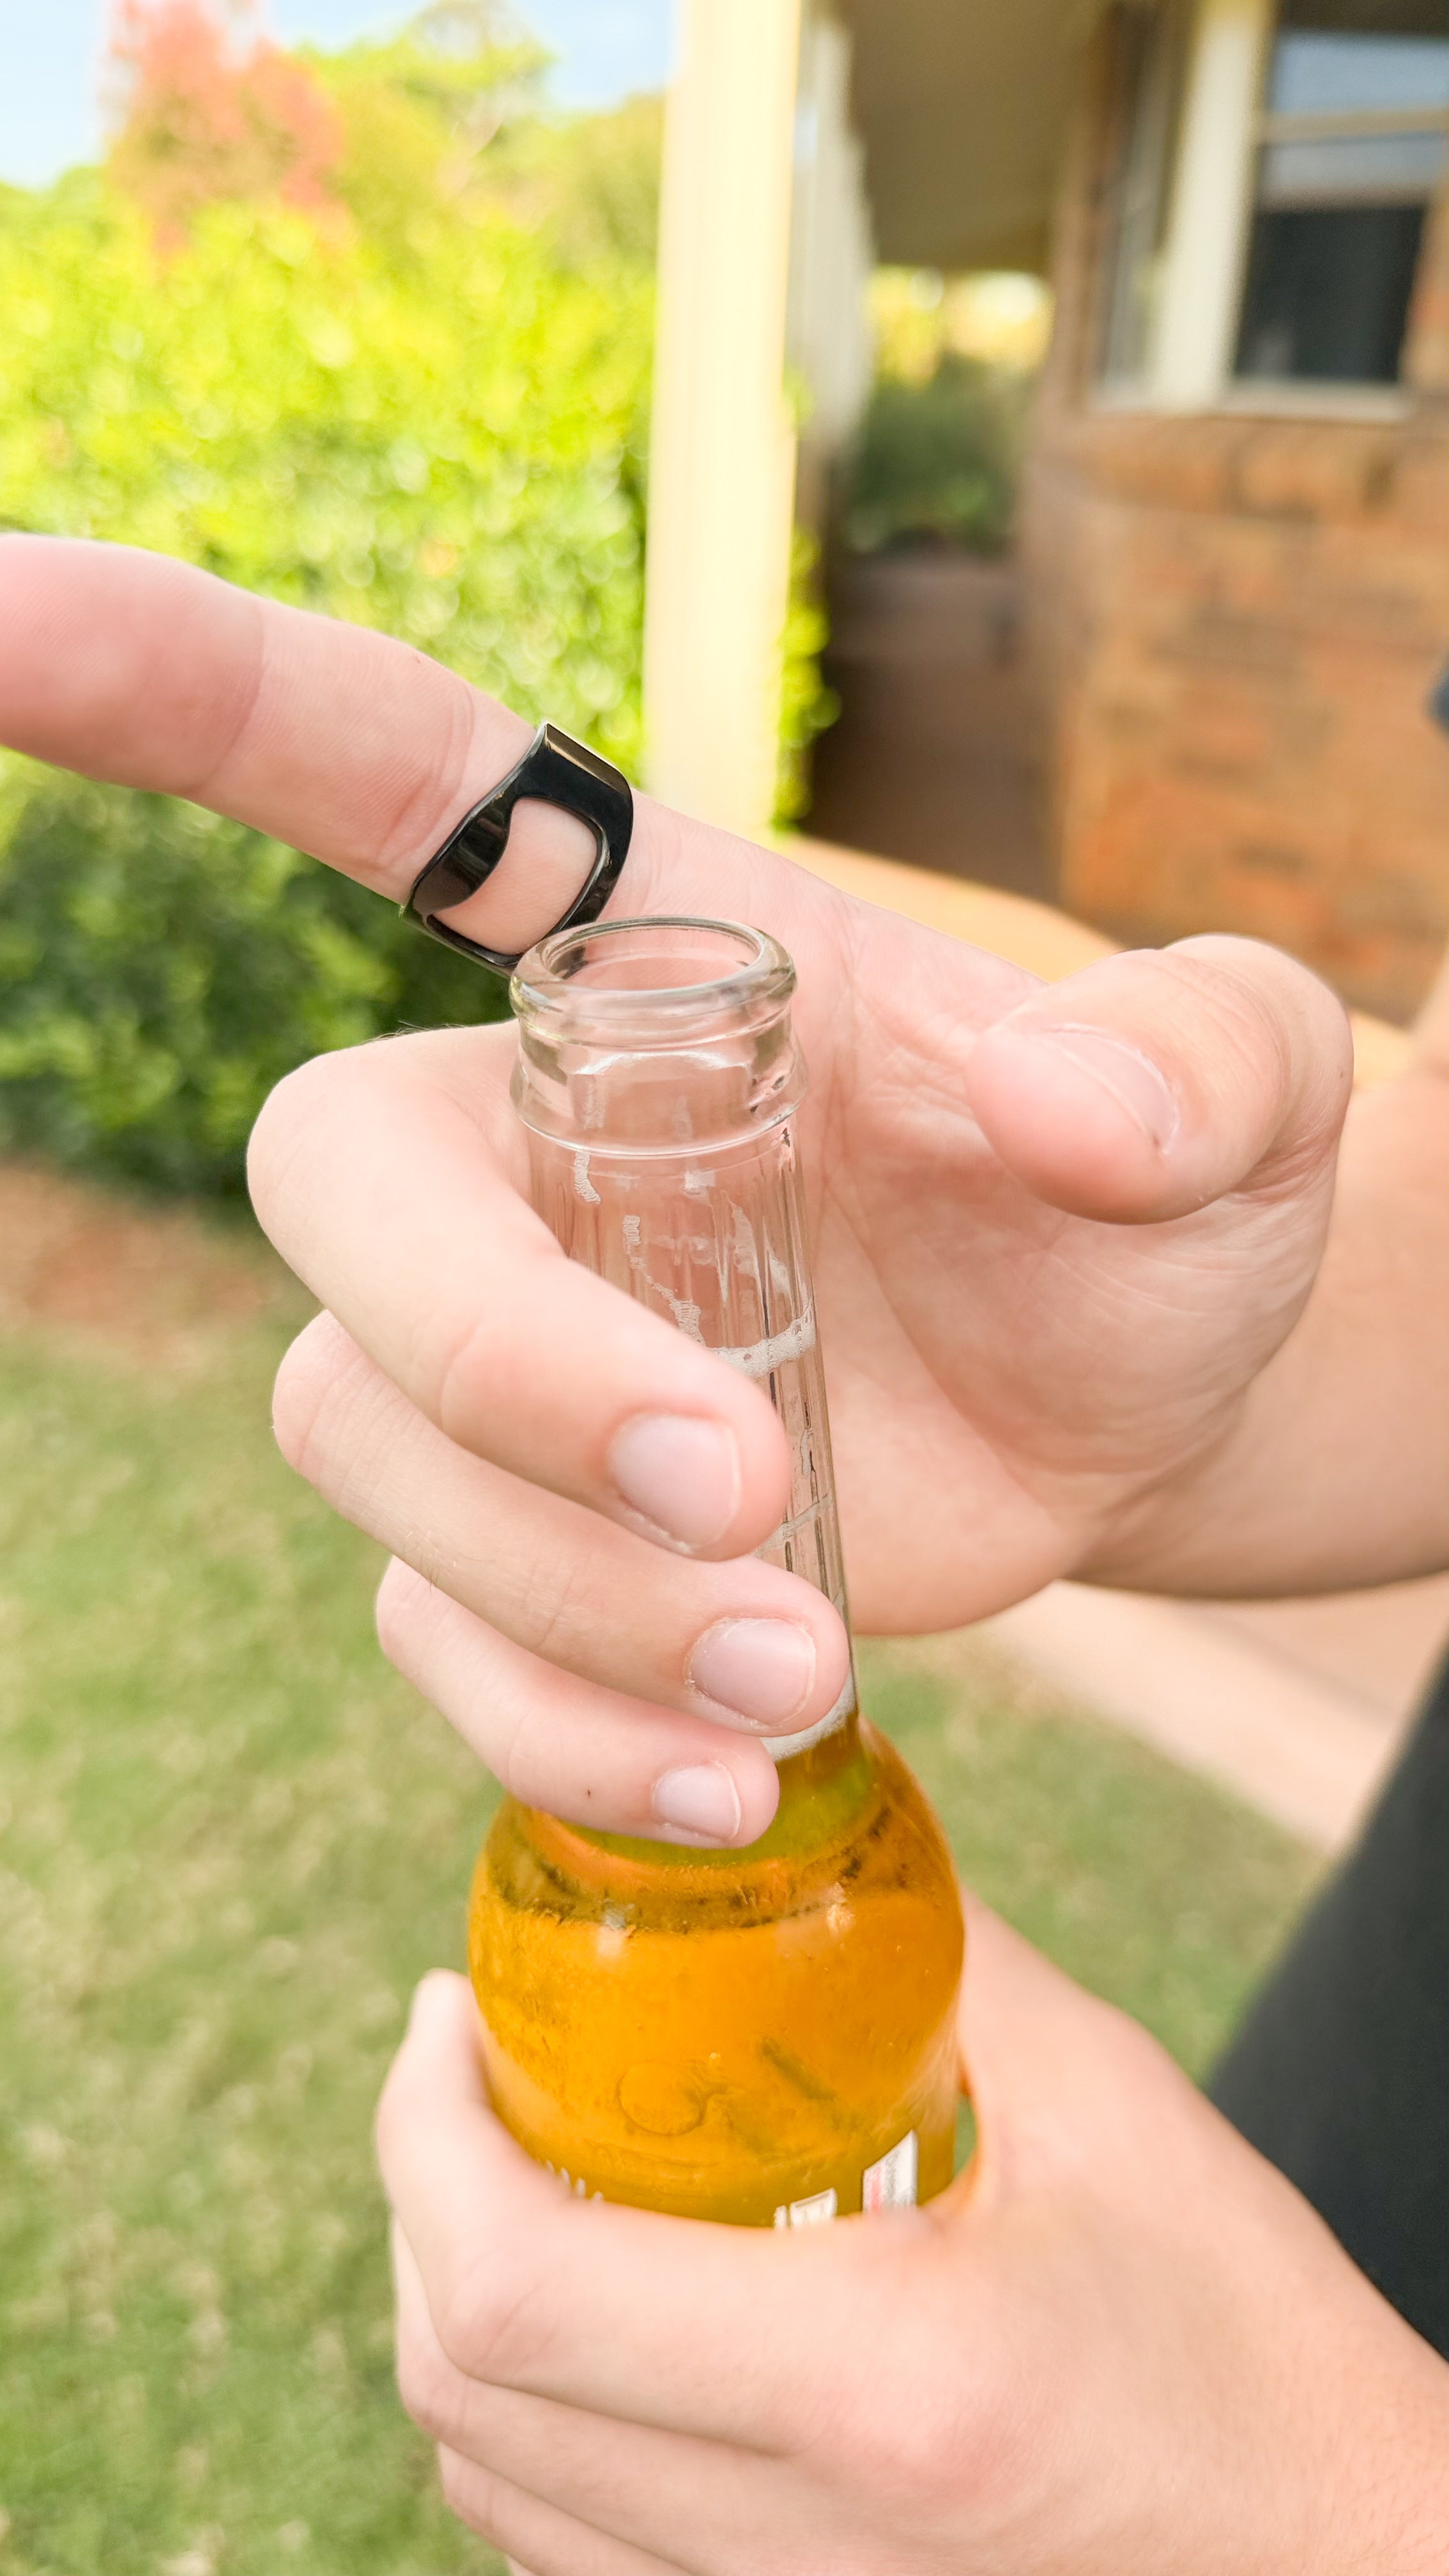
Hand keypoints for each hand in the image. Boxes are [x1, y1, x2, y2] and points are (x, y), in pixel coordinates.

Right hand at [0, 536, 1355, 1846]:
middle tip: (752, 1492)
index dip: (171, 686)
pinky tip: (729, 1773)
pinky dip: (565, 1729)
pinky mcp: (522, 1542)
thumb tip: (1070, 1118)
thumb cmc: (1159, 1204)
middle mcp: (523, 1139)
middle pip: (338, 1213)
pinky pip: (445, 1643)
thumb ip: (1195, 1062)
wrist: (1132, 1404)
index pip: (372, 770)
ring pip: (383, 1462)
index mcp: (650, 955)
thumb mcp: (1243, 1098)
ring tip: (806, 1664)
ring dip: (572, 1590)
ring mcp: (497, 1356)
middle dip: (506, 1367)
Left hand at [377, 1907, 1448, 2575]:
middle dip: (421, 2203)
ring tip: (520, 2171)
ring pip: (487, 2487)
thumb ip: (937, 1951)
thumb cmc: (1250, 2338)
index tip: (444, 2020)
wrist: (1348, 2565)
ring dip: (461, 2313)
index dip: (427, 2141)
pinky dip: (528, 2427)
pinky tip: (598, 2318)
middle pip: (464, 2391)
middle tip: (471, 2069)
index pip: (521, 2291)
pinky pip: (561, 2553)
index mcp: (880, 2387)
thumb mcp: (1109, 2105)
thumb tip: (808, 1818)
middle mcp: (797, 2546)